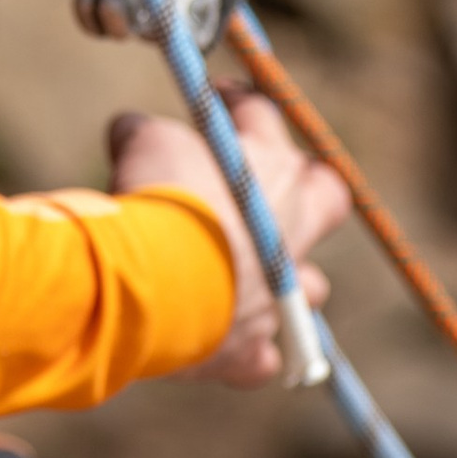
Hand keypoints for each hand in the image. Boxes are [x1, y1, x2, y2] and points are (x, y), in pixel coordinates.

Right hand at [108, 93, 351, 387]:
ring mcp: (277, 294)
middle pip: (326, 199)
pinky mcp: (251, 348)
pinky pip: (263, 357)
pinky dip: (248, 353)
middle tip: (260, 189)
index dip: (239, 104)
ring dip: (285, 282)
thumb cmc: (158, 198)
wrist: (154, 279)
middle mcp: (290, 230)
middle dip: (304, 192)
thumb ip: (145, 133)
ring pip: (307, 287)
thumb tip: (130, 129)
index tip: (216, 100)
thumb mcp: (145, 142)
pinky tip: (225, 347)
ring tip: (247, 276)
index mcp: (272, 167)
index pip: (266, 117)